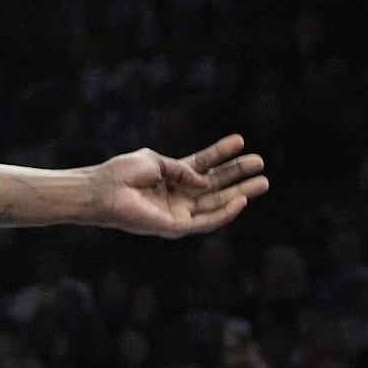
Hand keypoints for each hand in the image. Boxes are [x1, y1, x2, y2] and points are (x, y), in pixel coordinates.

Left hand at [91, 133, 267, 237]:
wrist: (105, 190)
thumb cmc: (122, 172)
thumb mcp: (155, 161)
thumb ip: (182, 169)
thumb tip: (205, 180)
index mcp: (172, 175)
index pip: (203, 164)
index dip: (221, 153)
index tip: (241, 141)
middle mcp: (179, 194)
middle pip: (216, 184)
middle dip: (238, 174)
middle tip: (261, 164)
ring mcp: (180, 211)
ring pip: (217, 203)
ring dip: (240, 193)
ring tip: (263, 182)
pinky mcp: (177, 226)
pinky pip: (207, 221)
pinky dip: (225, 213)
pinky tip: (241, 202)